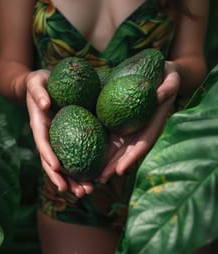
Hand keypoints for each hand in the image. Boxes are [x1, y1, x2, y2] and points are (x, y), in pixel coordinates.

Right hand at [25, 69, 93, 197]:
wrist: (46, 84)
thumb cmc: (41, 82)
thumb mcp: (37, 82)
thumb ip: (38, 91)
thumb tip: (44, 104)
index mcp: (40, 126)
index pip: (43, 143)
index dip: (48, 156)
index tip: (57, 167)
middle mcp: (49, 137)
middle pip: (53, 162)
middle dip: (63, 179)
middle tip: (76, 191)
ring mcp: (59, 140)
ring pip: (65, 165)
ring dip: (74, 181)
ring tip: (88, 192)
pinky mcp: (69, 138)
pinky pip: (76, 155)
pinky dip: (83, 168)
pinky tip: (95, 179)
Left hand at [98, 61, 179, 182]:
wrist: (159, 73)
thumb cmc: (167, 76)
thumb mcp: (171, 79)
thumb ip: (168, 87)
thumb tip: (159, 95)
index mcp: (153, 123)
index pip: (142, 143)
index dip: (132, 157)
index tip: (120, 170)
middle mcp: (140, 128)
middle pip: (126, 150)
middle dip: (113, 166)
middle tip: (99, 180)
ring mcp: (129, 124)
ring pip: (115, 145)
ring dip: (104, 160)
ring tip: (89, 174)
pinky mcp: (118, 117)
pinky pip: (107, 130)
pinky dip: (97, 142)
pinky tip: (83, 150)